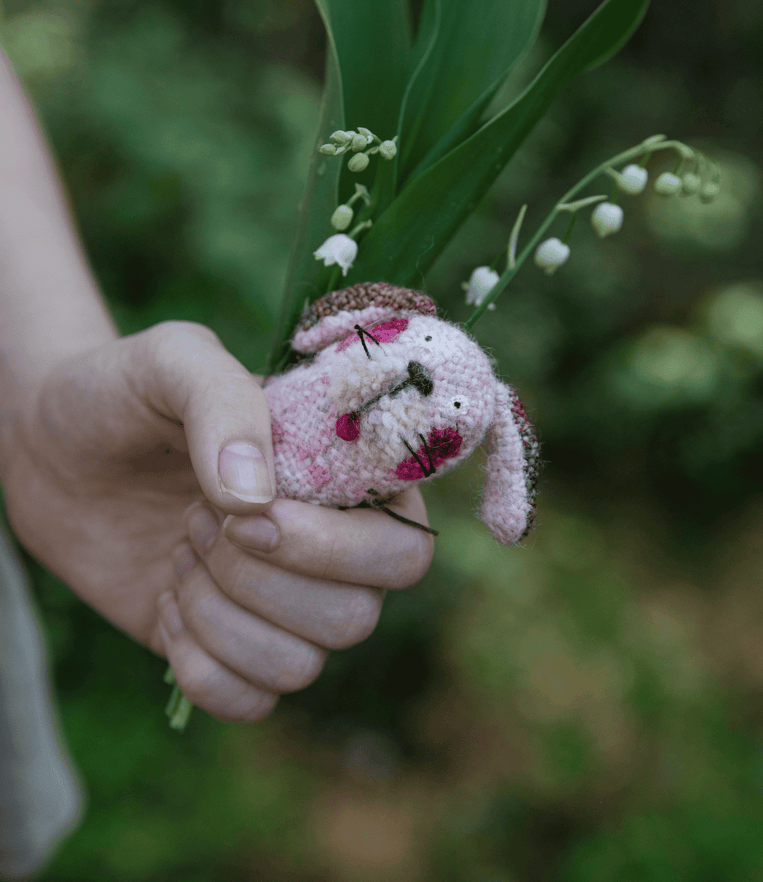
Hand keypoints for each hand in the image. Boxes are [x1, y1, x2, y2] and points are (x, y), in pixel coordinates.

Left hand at [1, 321, 432, 720]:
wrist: (56, 451)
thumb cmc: (129, 395)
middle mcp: (332, 550)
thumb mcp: (174, 363)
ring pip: (302, 666)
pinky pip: (252, 701)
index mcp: (347, 480)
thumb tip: (255, 500)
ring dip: (222, 616)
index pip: (404, 548)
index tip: (247, 513)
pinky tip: (167, 606)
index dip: (331, 548)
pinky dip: (201, 665)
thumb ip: (224, 404)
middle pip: (356, 617)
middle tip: (195, 519)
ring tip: (179, 551)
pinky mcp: (232, 649)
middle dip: (258, 578)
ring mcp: (283, 606)